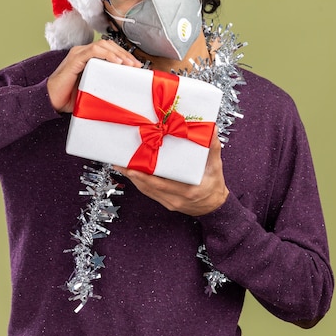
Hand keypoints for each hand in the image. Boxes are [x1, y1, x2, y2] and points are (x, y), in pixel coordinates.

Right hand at [47, 39, 141, 112]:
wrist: (50, 101)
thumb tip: (122, 86)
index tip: (136, 66)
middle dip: (125, 54)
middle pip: (109, 45)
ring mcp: (78, 54)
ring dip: (119, 53)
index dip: (124, 55)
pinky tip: (117, 62)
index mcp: (87, 57)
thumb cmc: (69, 97)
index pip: (109, 49)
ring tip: (129, 64)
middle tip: (136, 65)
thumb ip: (104, 82)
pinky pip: (93, 51)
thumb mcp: (92, 88)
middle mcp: (82, 52)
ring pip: (103, 45)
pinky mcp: (74, 59)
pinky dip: (107, 54)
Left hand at [114, 135, 228, 216]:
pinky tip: (131, 173)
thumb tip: (212, 128)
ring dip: (132, 178)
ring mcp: (170, 202)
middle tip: (119, 162)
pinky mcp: (166, 203)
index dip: (146, 176)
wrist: (215, 206)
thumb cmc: (214, 185)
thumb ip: (212, 148)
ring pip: (146, 190)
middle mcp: (176, 199)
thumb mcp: (215, 166)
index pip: (163, 184)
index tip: (134, 166)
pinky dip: (139, 182)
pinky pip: (149, 193)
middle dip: (133, 174)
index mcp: (188, 190)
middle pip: (149, 187)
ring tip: (120, 165)